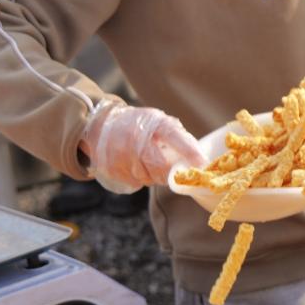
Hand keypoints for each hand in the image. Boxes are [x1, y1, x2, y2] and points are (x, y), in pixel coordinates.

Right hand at [80, 102, 205, 192]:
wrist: (101, 125)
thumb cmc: (140, 125)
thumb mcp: (159, 122)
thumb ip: (178, 137)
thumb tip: (199, 158)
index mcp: (153, 124)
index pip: (174, 137)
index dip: (190, 152)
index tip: (202, 163)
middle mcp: (136, 138)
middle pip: (161, 167)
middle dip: (170, 173)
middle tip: (172, 170)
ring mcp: (122, 154)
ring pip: (148, 178)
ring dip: (154, 176)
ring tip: (150, 163)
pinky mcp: (113, 168)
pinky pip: (136, 182)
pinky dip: (140, 178)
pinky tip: (136, 166)